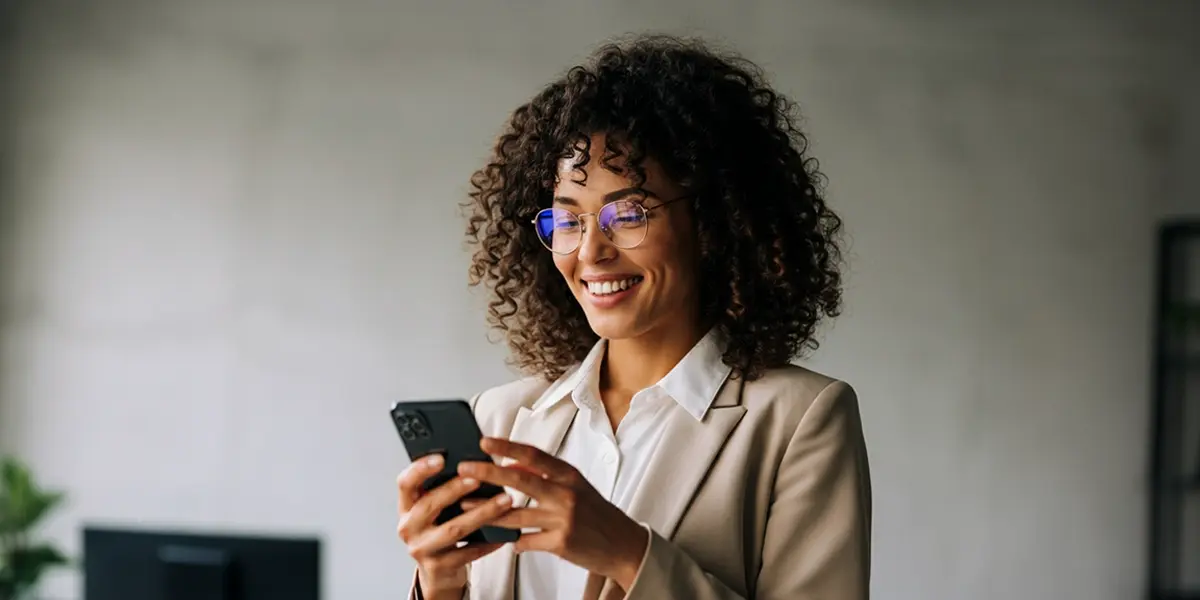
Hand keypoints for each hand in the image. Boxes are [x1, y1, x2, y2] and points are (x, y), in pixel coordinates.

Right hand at [396, 454, 514, 599]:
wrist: (439, 574)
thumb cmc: (441, 530)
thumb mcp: (436, 510)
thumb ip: (445, 490)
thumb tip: (475, 464)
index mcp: (406, 507)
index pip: (405, 483)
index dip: (421, 469)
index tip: (442, 458)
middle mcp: (408, 527)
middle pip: (430, 504)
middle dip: (455, 489)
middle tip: (479, 478)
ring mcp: (421, 549)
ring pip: (454, 529)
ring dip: (482, 513)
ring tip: (505, 500)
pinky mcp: (438, 567)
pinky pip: (468, 552)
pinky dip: (489, 542)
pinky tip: (505, 533)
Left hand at [458, 437, 649, 590]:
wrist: (623, 544)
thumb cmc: (596, 512)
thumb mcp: (575, 486)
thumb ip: (545, 476)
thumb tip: (512, 468)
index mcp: (569, 475)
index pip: (534, 455)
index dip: (507, 447)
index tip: (484, 441)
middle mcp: (566, 494)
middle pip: (520, 481)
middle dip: (488, 473)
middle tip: (464, 469)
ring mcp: (563, 519)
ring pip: (516, 515)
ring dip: (488, 512)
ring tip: (466, 508)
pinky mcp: (560, 543)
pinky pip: (526, 541)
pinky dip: (513, 541)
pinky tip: (506, 541)